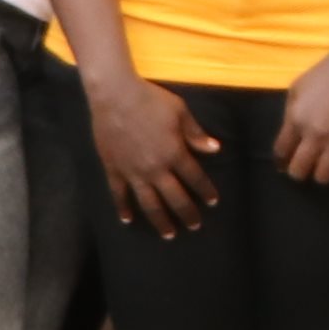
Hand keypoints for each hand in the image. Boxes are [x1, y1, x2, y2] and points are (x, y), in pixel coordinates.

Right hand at [90, 73, 219, 237]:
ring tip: (168, 234)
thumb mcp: (180, 112)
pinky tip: (128, 219)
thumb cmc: (150, 100)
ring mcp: (133, 172)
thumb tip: (214, 149)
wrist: (115, 95)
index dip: (206, 191)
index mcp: (175, 153)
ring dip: (160, 220)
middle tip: (194, 226)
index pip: (195, 178)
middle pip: (175, 198)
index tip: (212, 202)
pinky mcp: (114, 169)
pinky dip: (123, 208)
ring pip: (149, 203)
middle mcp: (156, 168)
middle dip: (187, 213)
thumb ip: (196, 134)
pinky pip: (119, 194)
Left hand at [270, 42, 328, 187]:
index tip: (284, 163)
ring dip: (321, 174)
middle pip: (300, 171)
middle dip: (298, 172)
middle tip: (303, 167)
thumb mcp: (296, 90)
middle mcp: (315, 134)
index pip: (281, 153)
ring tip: (323, 166)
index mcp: (296, 120)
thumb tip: (287, 141)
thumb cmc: (324, 74)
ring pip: (324, 176)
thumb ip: (289, 116)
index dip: (281, 161)